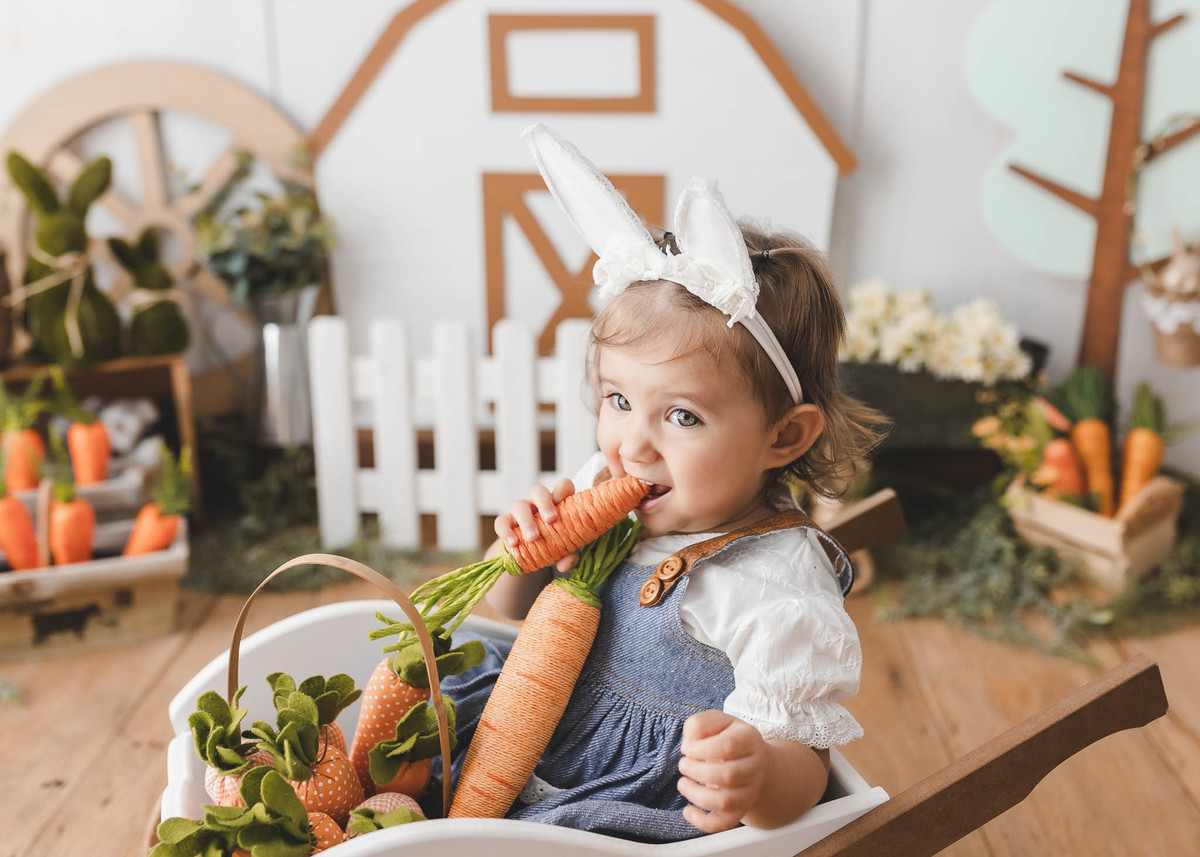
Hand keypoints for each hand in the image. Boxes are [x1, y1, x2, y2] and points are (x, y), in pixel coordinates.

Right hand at [493, 478, 578, 571]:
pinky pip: (501, 522)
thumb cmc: (554, 543)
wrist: (531, 552)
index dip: (562, 488)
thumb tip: (563, 566)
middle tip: (551, 520)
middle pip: (538, 491)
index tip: (562, 499)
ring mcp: (520, 510)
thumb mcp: (566, 549)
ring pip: (519, 506)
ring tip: (532, 538)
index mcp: (557, 502)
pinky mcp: (505, 522)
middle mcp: (537, 502)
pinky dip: (506, 532)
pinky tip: (512, 544)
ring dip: (526, 521)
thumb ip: (570, 555)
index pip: (562, 486)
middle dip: (544, 503)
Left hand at [677, 710, 767, 832]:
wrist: (754, 760)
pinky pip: (725, 823)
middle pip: (728, 775)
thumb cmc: (729, 738)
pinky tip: (688, 812)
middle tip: (683, 765)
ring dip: (697, 795)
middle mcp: (755, 767)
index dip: (701, 749)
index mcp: (749, 739)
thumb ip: (700, 724)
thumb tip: (689, 742)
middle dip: (696, 771)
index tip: (686, 748)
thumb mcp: (716, 721)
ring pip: (726, 801)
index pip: (728, 746)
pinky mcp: (740, 809)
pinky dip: (704, 822)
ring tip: (683, 784)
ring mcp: (750, 791)